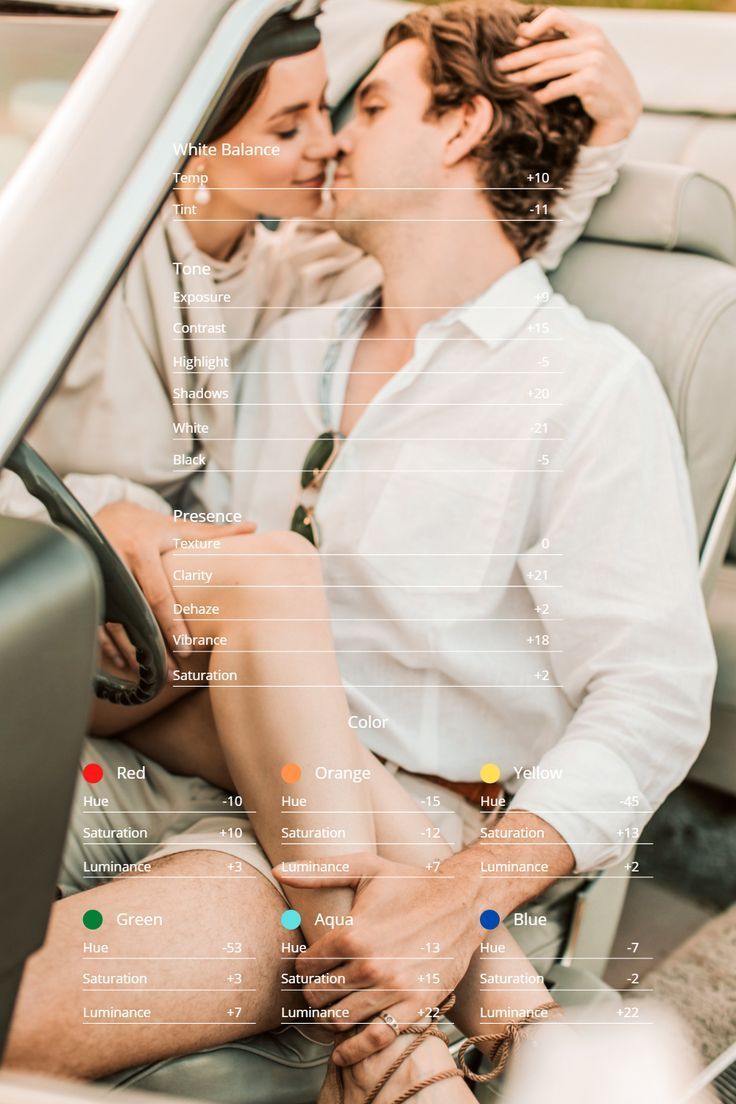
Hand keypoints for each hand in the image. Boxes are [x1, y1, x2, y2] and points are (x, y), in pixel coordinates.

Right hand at [93, 501, 254, 666]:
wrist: (103, 516)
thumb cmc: (147, 527)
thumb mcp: (176, 528)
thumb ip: (212, 533)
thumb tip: (252, 528)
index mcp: (142, 549)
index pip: (158, 594)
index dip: (171, 624)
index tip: (186, 650)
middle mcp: (116, 564)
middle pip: (138, 615)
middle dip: (154, 647)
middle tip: (172, 673)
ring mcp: (98, 580)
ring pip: (115, 625)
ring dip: (134, 653)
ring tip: (154, 675)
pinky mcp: (85, 590)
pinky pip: (96, 624)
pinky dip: (110, 646)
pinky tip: (126, 663)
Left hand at [274, 852, 481, 1066]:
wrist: (463, 901)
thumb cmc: (411, 883)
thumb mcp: (366, 867)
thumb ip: (320, 871)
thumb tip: (278, 870)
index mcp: (353, 933)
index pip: (305, 967)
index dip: (301, 968)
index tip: (308, 967)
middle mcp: (371, 964)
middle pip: (318, 997)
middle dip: (311, 994)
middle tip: (317, 990)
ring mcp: (394, 989)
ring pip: (340, 1020)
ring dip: (328, 1019)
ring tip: (331, 1010)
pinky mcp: (417, 1005)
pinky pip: (376, 1040)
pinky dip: (354, 1051)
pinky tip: (342, 1052)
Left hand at [496, 8, 641, 145]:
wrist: (623, 106)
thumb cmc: (600, 80)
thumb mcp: (587, 55)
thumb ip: (564, 44)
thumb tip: (523, 34)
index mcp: (589, 30)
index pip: (556, 16)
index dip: (534, 26)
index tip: (515, 40)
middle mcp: (592, 41)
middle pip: (545, 48)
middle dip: (517, 58)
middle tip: (497, 67)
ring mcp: (592, 60)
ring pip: (547, 68)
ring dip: (523, 77)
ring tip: (506, 83)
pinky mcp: (590, 81)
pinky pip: (556, 88)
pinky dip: (540, 95)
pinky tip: (528, 100)